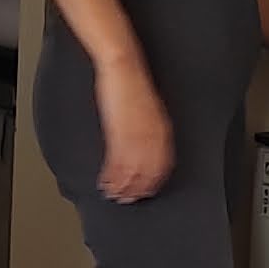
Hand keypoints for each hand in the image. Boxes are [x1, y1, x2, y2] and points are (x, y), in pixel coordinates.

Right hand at [94, 55, 174, 202]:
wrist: (123, 68)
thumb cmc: (132, 84)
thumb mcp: (148, 110)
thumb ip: (149, 130)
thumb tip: (145, 145)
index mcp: (162, 130)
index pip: (162, 164)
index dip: (153, 181)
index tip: (146, 191)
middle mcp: (152, 135)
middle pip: (148, 172)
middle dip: (138, 188)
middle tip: (129, 199)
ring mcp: (136, 135)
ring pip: (131, 170)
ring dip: (122, 186)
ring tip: (115, 195)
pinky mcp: (119, 133)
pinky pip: (116, 162)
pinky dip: (111, 176)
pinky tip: (106, 183)